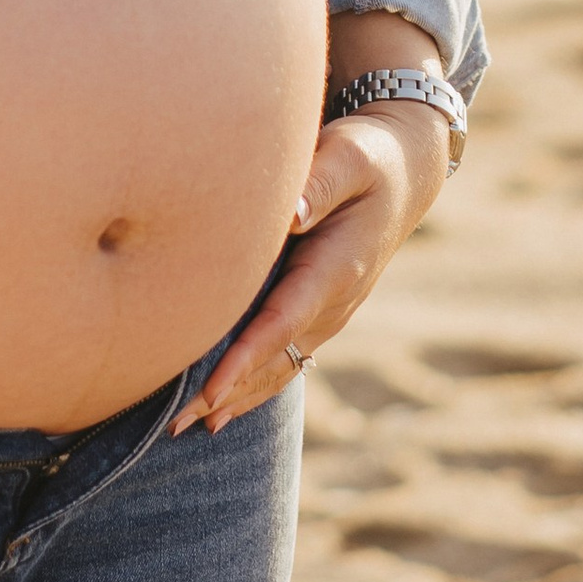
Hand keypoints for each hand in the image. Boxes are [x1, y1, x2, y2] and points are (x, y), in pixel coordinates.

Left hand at [173, 102, 448, 436]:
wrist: (407, 170)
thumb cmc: (369, 154)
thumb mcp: (349, 157)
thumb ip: (319, 182)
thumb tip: (291, 212)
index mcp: (338, 268)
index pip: (283, 323)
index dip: (245, 359)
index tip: (209, 391)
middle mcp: (336, 302)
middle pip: (276, 359)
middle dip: (228, 393)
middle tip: (175, 425)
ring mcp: (332, 311)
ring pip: (282, 366)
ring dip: (238, 397)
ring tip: (190, 426)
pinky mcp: (322, 309)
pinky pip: (287, 355)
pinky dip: (255, 382)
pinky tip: (224, 405)